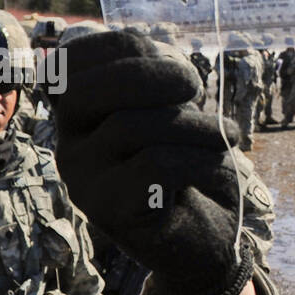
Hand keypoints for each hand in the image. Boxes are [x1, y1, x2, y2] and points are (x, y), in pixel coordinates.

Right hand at [53, 31, 252, 294]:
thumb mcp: (173, 112)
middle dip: (152, 75)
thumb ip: (153, 78)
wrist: (205, 244)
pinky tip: (217, 168)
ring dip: (195, 125)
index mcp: (79, 119)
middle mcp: (69, 148)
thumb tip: (148, 50)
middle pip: (90, 88)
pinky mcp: (109, 211)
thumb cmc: (192, 170)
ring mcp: (84, 181)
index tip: (179, 73)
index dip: (128, 49)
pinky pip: (156, 163)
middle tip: (196, 88)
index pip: (75, 59)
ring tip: (225, 137)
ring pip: (133, 125)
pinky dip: (200, 160)